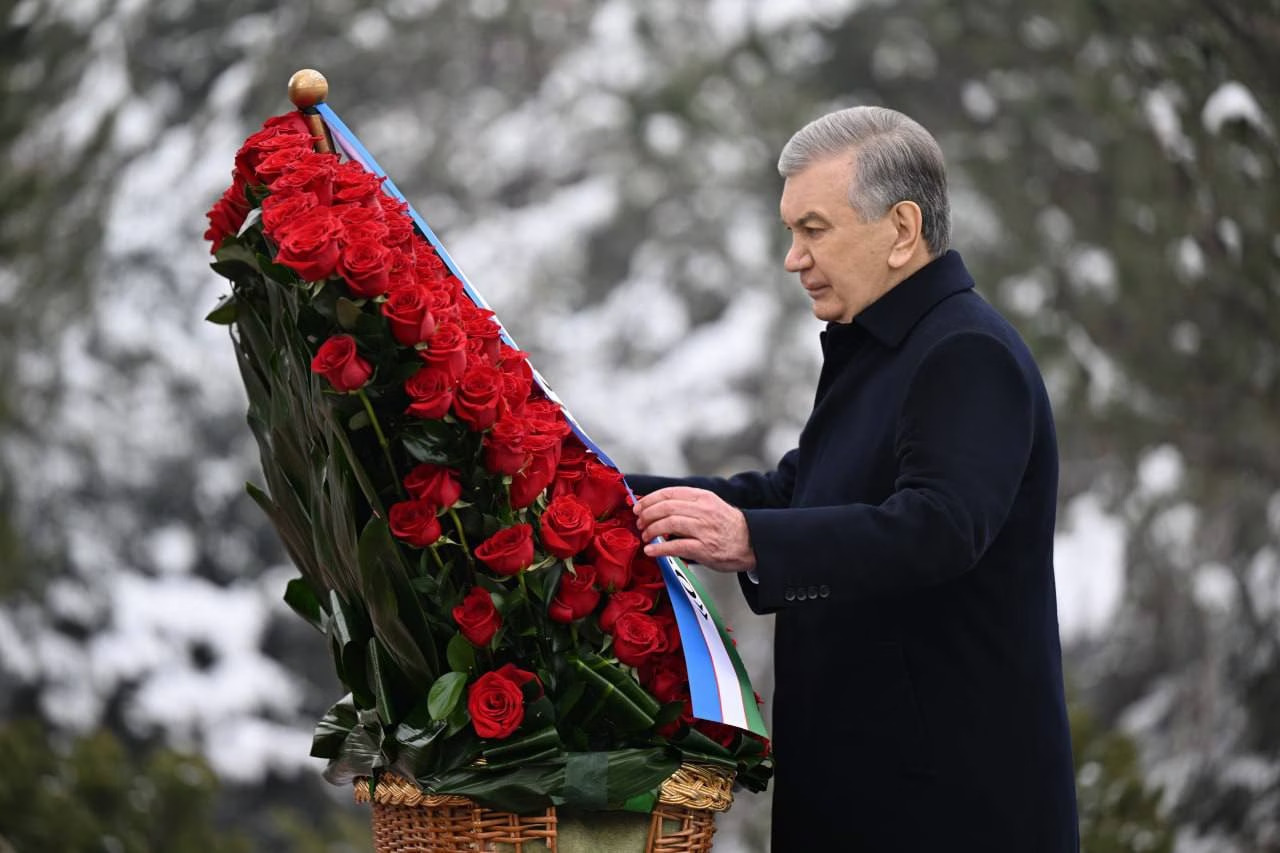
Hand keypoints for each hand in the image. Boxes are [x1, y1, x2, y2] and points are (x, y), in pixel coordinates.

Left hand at [632, 486, 756, 572]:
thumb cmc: (727, 526)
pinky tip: (650, 550)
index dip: (649, 499)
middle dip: (647, 515)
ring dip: (651, 530)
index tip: (638, 506)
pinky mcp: (704, 548)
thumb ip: (688, 503)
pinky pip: (676, 546)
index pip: (669, 493)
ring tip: (645, 536)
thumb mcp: (711, 505)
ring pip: (669, 524)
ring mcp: (704, 529)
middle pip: (666, 507)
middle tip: (639, 523)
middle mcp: (703, 511)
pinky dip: (659, 548)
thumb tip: (658, 505)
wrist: (751, 542)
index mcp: (703, 497)